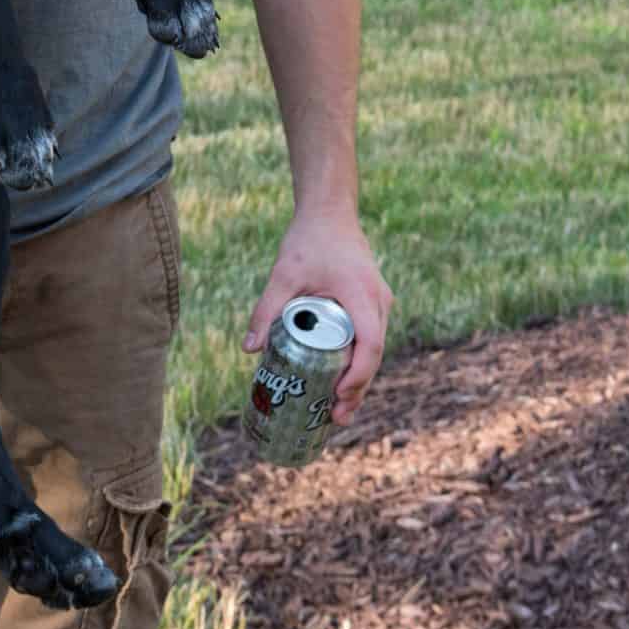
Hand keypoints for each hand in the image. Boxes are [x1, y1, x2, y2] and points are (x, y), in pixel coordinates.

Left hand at [242, 205, 392, 427]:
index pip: (370, 345)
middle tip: (337, 417)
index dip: (358, 376)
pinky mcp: (374, 301)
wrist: (329, 211)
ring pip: (376, 348)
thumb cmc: (308, 240)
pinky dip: (361, 359)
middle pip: (376, 354)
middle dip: (358, 388)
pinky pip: (372, 336)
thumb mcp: (283, 275)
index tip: (338, 396)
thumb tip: (249, 350)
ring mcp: (380, 300)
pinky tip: (342, 378)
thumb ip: (266, 310)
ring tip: (339, 408)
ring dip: (361, 377)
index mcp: (361, 295)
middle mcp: (378, 300)